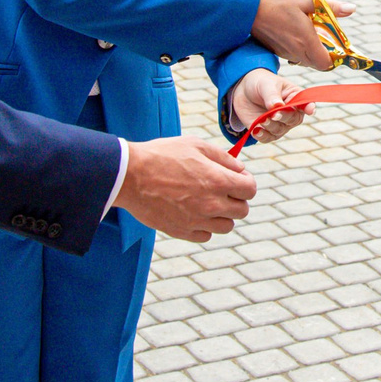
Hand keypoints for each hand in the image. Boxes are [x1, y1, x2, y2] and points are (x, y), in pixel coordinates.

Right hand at [116, 135, 255, 243]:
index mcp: (218, 181)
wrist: (130, 176)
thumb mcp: (195, 145)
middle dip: (236, 199)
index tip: (237, 178)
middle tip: (221, 190)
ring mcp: (197, 221)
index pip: (250, 190)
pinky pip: (205, 235)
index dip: (246, 182)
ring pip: (226, 226)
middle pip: (242, 210)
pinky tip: (193, 212)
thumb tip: (239, 169)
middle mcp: (212, 205)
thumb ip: (223, 157)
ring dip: (222, 215)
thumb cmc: (162, 156)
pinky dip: (204, 226)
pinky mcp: (182, 232)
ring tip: (207, 202)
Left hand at [227, 67, 305, 142]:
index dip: (309, 107)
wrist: (244, 90)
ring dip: (271, 126)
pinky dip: (262, 136)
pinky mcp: (267, 131)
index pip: (306, 103)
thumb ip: (272, 95)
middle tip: (274, 114)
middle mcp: (291, 113)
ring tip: (262, 120)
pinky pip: (267, 138)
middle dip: (284, 117)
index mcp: (295, 97)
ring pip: (279, 130)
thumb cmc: (261, 84)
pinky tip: (256, 130)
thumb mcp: (266, 85)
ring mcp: (279, 124)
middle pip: (293, 120)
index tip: (310, 110)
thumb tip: (277, 106)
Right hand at [253, 0, 351, 69]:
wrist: (248, 8)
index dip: (334, 57)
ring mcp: (285, 53)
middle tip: (323, 35)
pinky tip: (294, 31)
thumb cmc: (277, 2)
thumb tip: (352, 9)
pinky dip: (298, 48)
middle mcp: (296, 52)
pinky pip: (293, 56)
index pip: (326, 64)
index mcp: (306, 41)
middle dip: (324, 53)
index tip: (335, 44)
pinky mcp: (276, 51)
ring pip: (305, 60)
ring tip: (308, 30)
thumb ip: (331, 6)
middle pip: (317, 64)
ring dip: (311, 51)